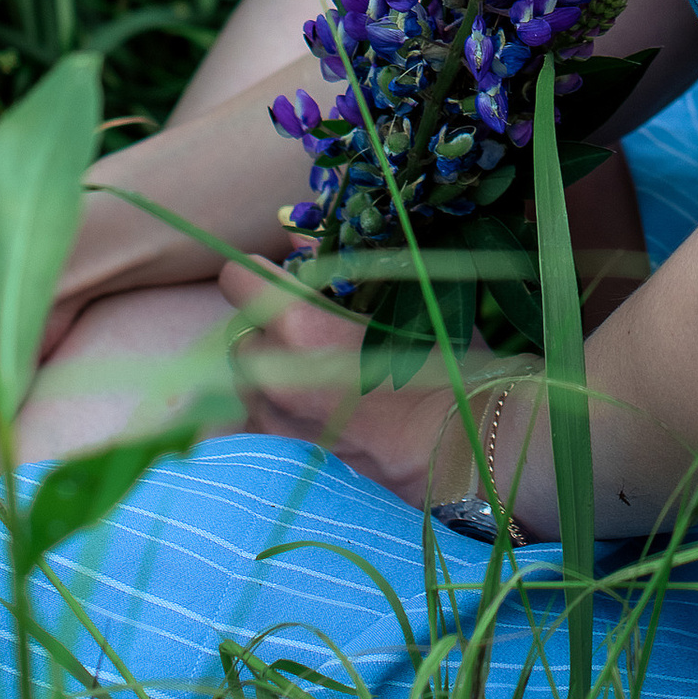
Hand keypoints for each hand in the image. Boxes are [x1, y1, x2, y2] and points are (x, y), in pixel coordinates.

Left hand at [217, 259, 484, 508]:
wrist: (460, 453)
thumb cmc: (444, 369)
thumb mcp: (403, 304)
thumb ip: (341, 269)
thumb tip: (297, 234)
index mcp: (299, 326)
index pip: (237, 280)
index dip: (256, 274)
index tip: (281, 280)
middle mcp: (275, 376)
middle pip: (242, 338)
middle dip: (269, 332)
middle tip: (312, 335)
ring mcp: (275, 425)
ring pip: (249, 387)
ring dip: (272, 377)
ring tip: (319, 381)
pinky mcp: (284, 464)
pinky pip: (261, 429)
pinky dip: (279, 419)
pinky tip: (318, 420)